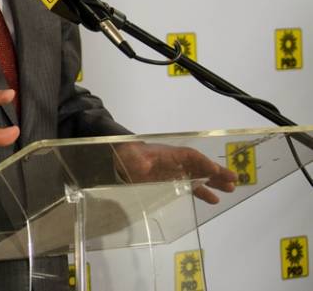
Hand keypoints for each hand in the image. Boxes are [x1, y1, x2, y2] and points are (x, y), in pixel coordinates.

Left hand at [113, 142, 237, 204]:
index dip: (202, 162)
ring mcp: (175, 172)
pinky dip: (202, 192)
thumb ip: (138, 160)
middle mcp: (176, 162)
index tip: (215, 171)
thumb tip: (143, 166)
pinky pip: (191, 186)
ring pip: (199, 176)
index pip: (190, 156)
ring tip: (231, 189)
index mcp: (168, 153)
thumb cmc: (127, 155)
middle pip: (200, 165)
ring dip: (214, 182)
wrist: (119, 159)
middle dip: (216, 172)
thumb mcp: (132, 156)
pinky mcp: (171, 182)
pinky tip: (213, 199)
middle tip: (234, 179)